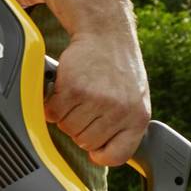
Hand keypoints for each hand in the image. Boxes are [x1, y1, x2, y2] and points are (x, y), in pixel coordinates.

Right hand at [44, 24, 150, 166]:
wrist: (106, 33)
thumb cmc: (118, 68)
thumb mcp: (134, 99)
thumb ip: (123, 126)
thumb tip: (103, 154)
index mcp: (138, 118)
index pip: (117, 156)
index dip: (101, 155)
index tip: (95, 149)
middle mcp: (120, 110)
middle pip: (85, 143)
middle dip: (80, 128)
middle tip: (86, 107)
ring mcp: (96, 100)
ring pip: (67, 129)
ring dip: (66, 116)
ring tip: (78, 96)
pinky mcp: (74, 89)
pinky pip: (53, 113)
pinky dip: (52, 105)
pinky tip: (64, 91)